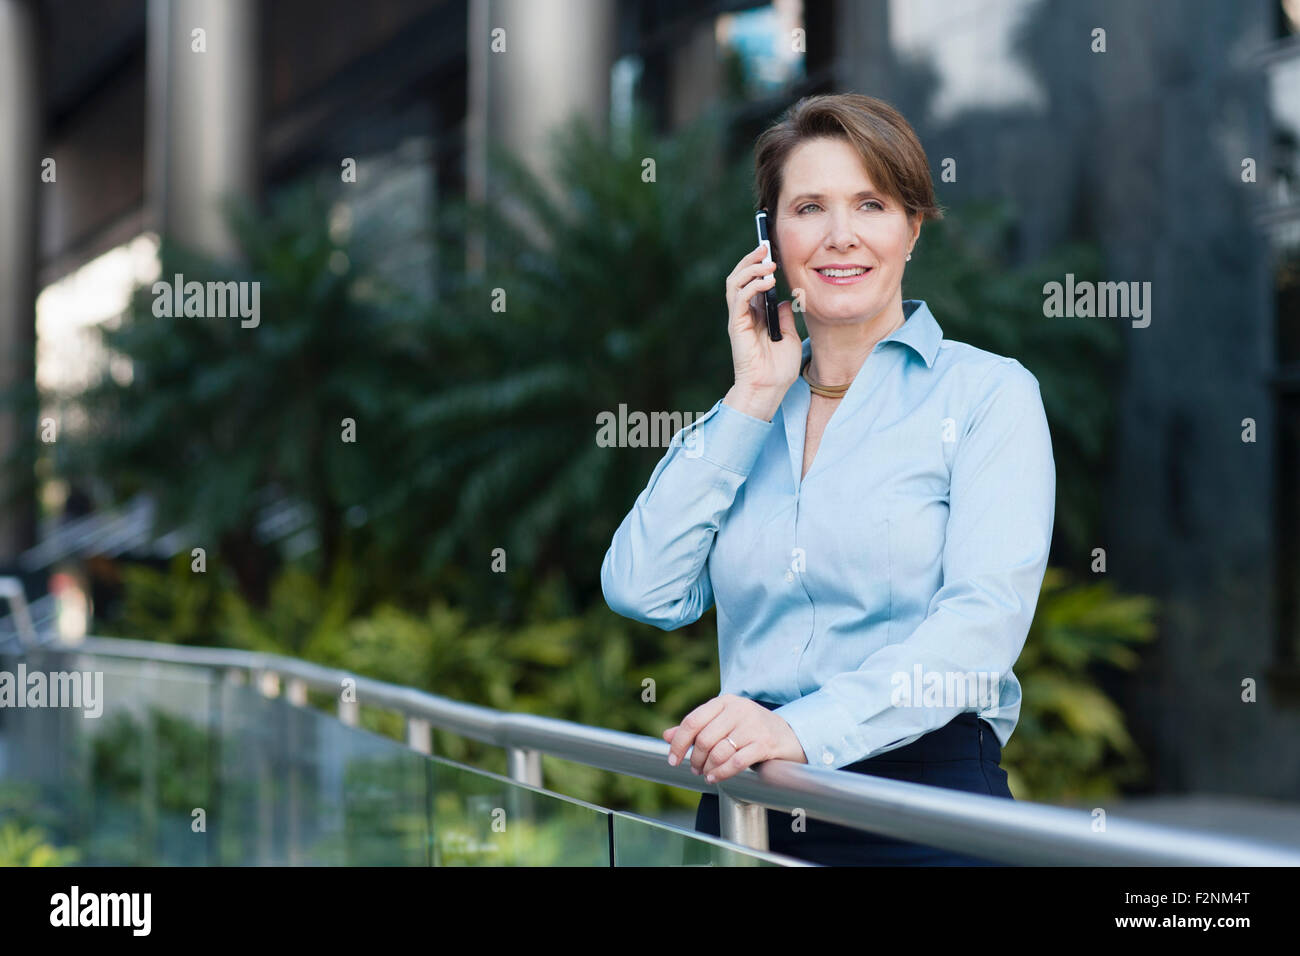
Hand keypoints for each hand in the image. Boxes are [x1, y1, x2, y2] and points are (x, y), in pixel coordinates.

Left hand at [662, 693, 807, 783]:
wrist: (791, 735)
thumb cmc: (751, 729)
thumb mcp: (724, 723)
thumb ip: (697, 728)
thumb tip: (666, 735)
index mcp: (725, 701)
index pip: (693, 720)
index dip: (678, 742)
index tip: (673, 759)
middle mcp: (739, 710)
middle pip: (704, 739)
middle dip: (695, 759)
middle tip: (695, 769)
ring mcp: (753, 726)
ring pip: (718, 751)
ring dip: (708, 768)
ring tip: (707, 774)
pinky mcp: (765, 743)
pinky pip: (736, 762)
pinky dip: (722, 773)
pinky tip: (716, 777)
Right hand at [723, 244, 802, 420]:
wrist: (769, 388)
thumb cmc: (778, 368)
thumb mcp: (790, 336)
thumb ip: (787, 316)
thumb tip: (788, 299)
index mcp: (755, 313)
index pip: (752, 280)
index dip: (760, 264)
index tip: (773, 250)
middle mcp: (744, 312)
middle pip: (740, 276)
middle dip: (751, 259)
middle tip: (766, 247)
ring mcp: (738, 318)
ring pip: (735, 282)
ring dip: (750, 267)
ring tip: (767, 262)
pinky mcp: (737, 324)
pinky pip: (739, 298)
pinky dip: (752, 285)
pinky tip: (767, 281)